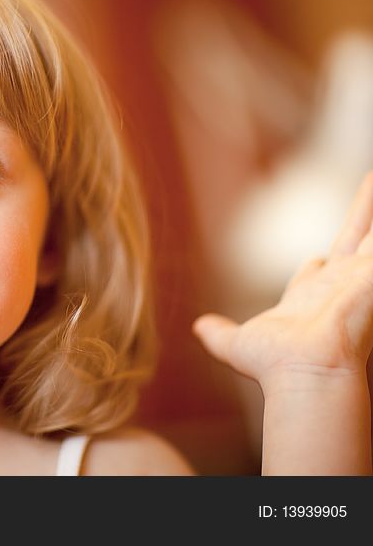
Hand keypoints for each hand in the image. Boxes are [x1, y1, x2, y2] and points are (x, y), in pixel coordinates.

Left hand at [194, 172, 372, 390]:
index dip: (317, 264)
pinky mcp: (372, 272)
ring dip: (372, 206)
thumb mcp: (237, 346)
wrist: (304, 372)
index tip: (319, 259)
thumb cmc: (274, 365)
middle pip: (353, 238)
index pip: (319, 269)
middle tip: (369, 181)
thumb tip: (198, 327)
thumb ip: (220, 335)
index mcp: (309, 296)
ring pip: (372, 232)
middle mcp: (339, 284)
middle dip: (361, 213)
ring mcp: (359, 276)